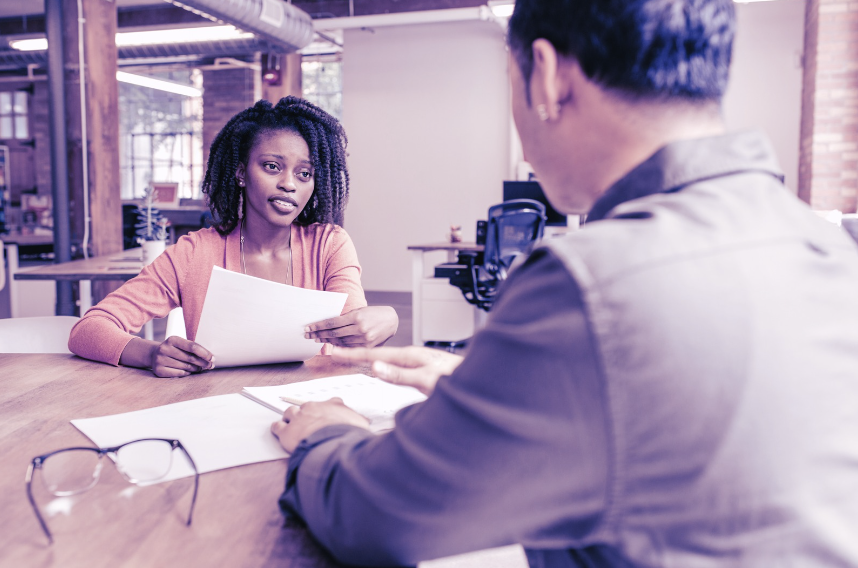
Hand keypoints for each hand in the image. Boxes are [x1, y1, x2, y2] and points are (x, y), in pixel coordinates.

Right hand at [121, 336, 213, 377]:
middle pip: (190, 358)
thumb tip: (210, 358)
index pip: (192, 347)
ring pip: (186, 367)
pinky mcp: (158, 370)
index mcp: (172, 339)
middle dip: (203, 363)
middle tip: (210, 365)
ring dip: (196, 369)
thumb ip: (193, 348)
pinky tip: (189, 371)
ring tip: (199, 368)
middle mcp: (164, 349)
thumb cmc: (174, 349)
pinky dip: (187, 373)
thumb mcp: (181, 344)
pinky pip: (179, 374)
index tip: (213, 358)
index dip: (204, 353)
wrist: (154, 355)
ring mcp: (160, 360)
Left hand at [271, 397, 369, 452]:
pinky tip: (279, 431)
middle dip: (307, 413)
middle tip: (309, 422)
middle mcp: (314, 407)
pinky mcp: (287, 431)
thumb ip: (361, 422)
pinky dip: (277, 428)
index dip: (328, 410)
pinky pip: (278, 426)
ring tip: (292, 424)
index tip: (328, 414)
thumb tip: (366, 423)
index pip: (331, 403)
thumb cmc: (348, 434)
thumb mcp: (361, 425)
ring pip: (290, 412)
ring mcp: (299, 418)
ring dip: (290, 418)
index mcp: (333, 405)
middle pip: (307, 406)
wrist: (333, 443)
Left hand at [305, 306, 398, 347]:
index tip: (309, 327)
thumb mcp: (360, 311)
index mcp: (357, 316)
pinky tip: (332, 344)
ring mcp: (364, 338)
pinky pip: (349, 347)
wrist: (392, 320)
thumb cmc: (374, 314)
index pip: (332, 322)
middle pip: (334, 333)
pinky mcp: (368, 346)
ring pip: (340, 341)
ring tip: (317, 338)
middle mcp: (360, 328)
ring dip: (327, 340)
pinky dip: (339, 346)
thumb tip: (328, 325)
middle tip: (308, 335)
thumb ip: (345, 318)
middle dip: (319, 334)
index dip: (319, 326)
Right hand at [330, 345, 462, 395]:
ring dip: (364, 359)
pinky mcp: (419, 369)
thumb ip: (399, 375)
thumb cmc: (455, 380)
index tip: (333, 353)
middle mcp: (410, 356)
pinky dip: (379, 365)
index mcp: (408, 356)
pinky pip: (392, 365)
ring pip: (383, 359)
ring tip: (347, 358)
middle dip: (352, 354)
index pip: (372, 355)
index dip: (351, 355)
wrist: (477, 379)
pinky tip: (378, 367)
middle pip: (374, 354)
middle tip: (333, 354)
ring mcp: (415, 362)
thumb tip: (375, 367)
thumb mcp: (425, 380)